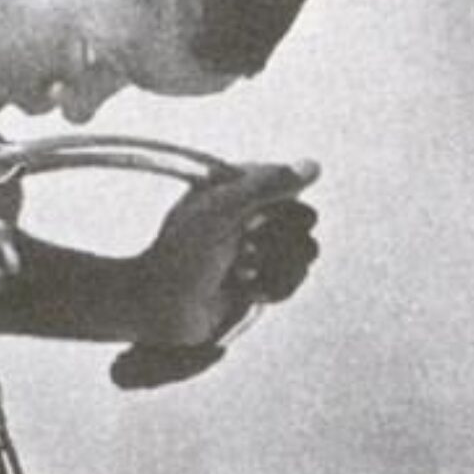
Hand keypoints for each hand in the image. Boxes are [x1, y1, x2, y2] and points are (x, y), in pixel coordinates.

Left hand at [133, 160, 320, 345]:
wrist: (162, 307)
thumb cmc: (180, 255)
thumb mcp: (220, 209)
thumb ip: (266, 184)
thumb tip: (312, 167)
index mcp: (236, 189)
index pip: (290, 187)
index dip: (278, 209)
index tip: (248, 221)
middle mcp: (249, 214)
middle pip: (304, 222)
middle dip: (276, 242)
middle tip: (241, 248)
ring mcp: (256, 248)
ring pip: (304, 253)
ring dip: (273, 267)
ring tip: (239, 271)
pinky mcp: (260, 279)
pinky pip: (294, 280)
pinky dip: (274, 288)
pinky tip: (245, 289)